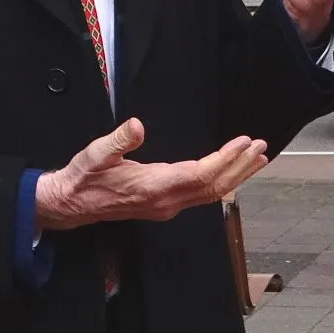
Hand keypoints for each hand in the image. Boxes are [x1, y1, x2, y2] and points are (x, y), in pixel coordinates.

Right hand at [34, 119, 267, 231]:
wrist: (71, 204)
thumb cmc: (84, 177)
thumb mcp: (96, 153)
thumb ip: (118, 140)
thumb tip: (136, 126)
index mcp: (154, 187)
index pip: (201, 174)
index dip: (226, 159)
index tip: (244, 142)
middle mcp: (167, 201)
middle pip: (214, 187)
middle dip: (240, 167)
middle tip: (261, 148)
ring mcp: (168, 206)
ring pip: (211, 194)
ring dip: (236, 176)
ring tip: (257, 159)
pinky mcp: (166, 204)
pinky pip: (202, 195)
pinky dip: (222, 182)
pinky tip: (232, 174)